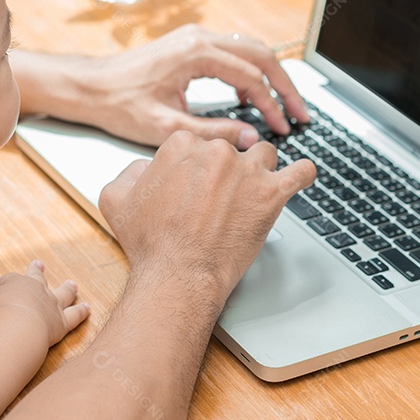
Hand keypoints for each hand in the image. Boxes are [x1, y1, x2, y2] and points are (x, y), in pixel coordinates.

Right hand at [0, 261, 89, 347]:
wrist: (15, 326)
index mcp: (16, 284)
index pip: (10, 279)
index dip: (5, 280)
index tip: (0, 280)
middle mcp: (37, 290)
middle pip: (38, 279)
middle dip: (38, 272)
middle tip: (40, 265)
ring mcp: (52, 305)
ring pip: (63, 293)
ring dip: (67, 289)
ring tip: (73, 284)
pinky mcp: (62, 322)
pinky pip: (75, 315)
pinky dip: (82, 312)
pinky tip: (88, 308)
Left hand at [20, 25, 311, 147]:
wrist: (91, 87)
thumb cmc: (120, 104)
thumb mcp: (167, 127)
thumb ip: (212, 132)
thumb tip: (249, 139)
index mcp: (195, 53)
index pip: (251, 76)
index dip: (272, 105)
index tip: (283, 128)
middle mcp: (199, 38)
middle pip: (261, 55)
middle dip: (284, 86)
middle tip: (301, 114)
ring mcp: (195, 37)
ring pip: (250, 50)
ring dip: (271, 76)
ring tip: (285, 106)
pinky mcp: (191, 44)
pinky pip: (234, 52)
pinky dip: (252, 72)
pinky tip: (254, 97)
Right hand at [99, 131, 315, 298]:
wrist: (179, 274)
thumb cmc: (151, 243)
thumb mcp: (117, 200)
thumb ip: (131, 172)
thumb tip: (146, 167)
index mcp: (182, 145)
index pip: (199, 144)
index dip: (198, 169)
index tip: (198, 187)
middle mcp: (217, 151)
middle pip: (232, 150)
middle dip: (227, 172)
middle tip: (219, 202)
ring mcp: (248, 170)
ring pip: (264, 156)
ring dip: (260, 171)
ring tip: (252, 194)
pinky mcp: (272, 193)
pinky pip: (300, 172)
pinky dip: (302, 174)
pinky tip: (299, 178)